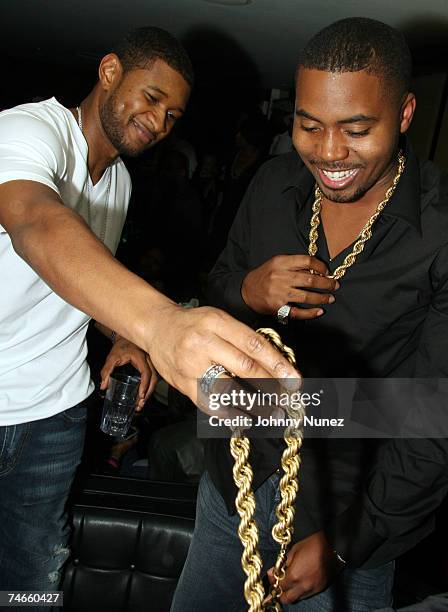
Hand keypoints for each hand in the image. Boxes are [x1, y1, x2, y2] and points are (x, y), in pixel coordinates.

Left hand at [100, 336, 156, 410]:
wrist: (125, 338)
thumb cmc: (120, 347)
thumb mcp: (111, 358)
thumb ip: (106, 371)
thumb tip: (103, 386)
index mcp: (140, 357)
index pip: (146, 372)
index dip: (145, 384)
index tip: (141, 395)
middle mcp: (148, 361)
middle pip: (154, 378)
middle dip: (148, 392)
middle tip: (141, 404)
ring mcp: (150, 363)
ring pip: (155, 379)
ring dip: (149, 392)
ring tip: (141, 404)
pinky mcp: (149, 367)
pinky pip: (152, 378)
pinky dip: (149, 388)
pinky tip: (143, 396)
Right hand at [144, 304, 300, 409]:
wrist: (157, 327)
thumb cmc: (194, 323)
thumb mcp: (219, 319)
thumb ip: (243, 338)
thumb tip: (275, 363)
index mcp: (217, 322)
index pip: (254, 345)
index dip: (277, 364)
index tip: (293, 380)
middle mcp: (204, 342)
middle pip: (245, 367)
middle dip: (271, 386)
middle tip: (287, 399)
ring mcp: (191, 364)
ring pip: (228, 389)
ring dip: (253, 404)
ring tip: (270, 412)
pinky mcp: (182, 383)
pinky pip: (209, 402)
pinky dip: (229, 413)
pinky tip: (244, 418)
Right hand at [241, 255, 338, 319]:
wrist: (246, 290)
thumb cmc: (265, 276)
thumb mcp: (276, 263)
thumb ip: (294, 265)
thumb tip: (319, 271)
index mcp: (281, 262)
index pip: (307, 261)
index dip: (321, 267)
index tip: (327, 272)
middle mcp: (280, 277)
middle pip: (310, 280)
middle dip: (327, 284)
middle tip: (335, 286)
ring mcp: (279, 293)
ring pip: (307, 297)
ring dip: (322, 298)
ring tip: (330, 298)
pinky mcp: (277, 307)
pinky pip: (298, 312)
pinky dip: (310, 313)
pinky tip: (319, 311)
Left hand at [267, 531, 343, 603]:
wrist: (332, 545)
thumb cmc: (311, 545)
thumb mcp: (293, 551)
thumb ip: (282, 564)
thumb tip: (273, 572)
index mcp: (294, 576)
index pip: (279, 587)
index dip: (274, 582)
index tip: (272, 578)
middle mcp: (303, 586)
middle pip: (287, 599)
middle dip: (281, 594)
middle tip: (279, 585)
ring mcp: (313, 589)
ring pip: (298, 598)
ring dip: (292, 593)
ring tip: (290, 583)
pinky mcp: (320, 588)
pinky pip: (308, 594)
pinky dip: (302, 591)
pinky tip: (301, 581)